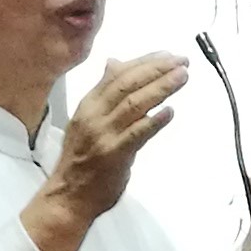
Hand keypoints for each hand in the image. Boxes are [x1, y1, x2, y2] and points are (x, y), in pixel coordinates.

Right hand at [21, 53, 181, 250]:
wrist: (69, 195)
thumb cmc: (82, 158)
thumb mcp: (88, 118)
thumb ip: (104, 92)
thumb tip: (115, 62)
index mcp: (89, 104)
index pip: (117, 75)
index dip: (144, 62)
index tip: (167, 55)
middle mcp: (94, 115)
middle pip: (127, 85)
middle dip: (156, 70)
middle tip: (181, 61)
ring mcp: (104, 134)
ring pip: (134, 104)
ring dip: (161, 88)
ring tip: (182, 78)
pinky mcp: (114, 155)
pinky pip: (136, 134)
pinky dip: (154, 121)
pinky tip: (170, 112)